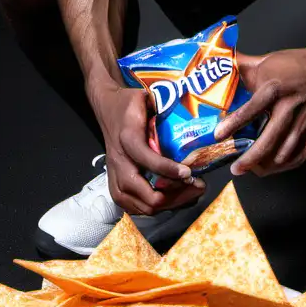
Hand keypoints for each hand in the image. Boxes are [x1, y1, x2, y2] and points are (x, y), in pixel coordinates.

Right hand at [90, 83, 204, 215]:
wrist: (107, 109)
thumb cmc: (129, 104)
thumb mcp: (146, 98)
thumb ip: (165, 105)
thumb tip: (191, 114)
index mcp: (127, 138)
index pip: (147, 160)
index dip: (169, 170)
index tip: (189, 173)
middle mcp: (119, 163)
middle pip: (146, 194)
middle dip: (176, 195)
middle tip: (197, 187)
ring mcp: (115, 178)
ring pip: (143, 206)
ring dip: (170, 204)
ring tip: (190, 193)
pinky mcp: (115, 187)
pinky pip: (136, 208)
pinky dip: (157, 207)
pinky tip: (175, 198)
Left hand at [213, 48, 305, 176]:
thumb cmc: (295, 65)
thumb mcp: (266, 61)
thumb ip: (242, 66)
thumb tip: (219, 64)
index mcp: (275, 89)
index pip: (252, 109)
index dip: (234, 123)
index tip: (219, 135)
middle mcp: (290, 109)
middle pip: (269, 140)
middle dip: (250, 158)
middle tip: (236, 168)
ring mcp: (303, 123)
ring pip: (284, 153)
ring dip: (266, 165)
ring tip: (251, 169)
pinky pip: (299, 156)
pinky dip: (285, 166)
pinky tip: (273, 166)